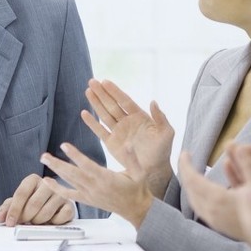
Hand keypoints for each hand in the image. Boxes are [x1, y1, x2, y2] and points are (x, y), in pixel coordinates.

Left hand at [0, 173, 74, 225]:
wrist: (54, 204)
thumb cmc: (33, 201)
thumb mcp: (18, 202)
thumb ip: (7, 208)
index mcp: (33, 179)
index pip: (21, 194)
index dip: (14, 210)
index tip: (9, 222)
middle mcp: (48, 183)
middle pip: (33, 204)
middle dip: (25, 218)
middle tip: (23, 223)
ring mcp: (61, 193)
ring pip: (45, 213)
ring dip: (37, 222)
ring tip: (36, 220)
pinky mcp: (70, 205)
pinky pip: (59, 218)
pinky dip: (52, 223)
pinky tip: (50, 220)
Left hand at [40, 142, 153, 227]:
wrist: (136, 209)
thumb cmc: (137, 189)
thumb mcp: (139, 172)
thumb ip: (131, 158)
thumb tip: (128, 143)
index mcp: (107, 178)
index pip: (87, 165)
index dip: (75, 155)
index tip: (64, 146)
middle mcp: (95, 187)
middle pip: (73, 174)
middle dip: (58, 164)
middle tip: (44, 155)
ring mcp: (90, 194)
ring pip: (69, 181)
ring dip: (56, 171)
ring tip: (45, 160)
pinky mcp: (88, 200)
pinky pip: (70, 194)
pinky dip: (58, 189)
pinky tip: (48, 182)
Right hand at [82, 79, 173, 194]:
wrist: (154, 169)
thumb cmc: (162, 150)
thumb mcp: (166, 133)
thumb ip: (161, 117)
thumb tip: (153, 101)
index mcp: (139, 117)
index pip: (125, 101)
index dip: (115, 91)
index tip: (105, 81)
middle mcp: (127, 121)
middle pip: (112, 104)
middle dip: (102, 93)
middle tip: (92, 81)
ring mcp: (118, 131)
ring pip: (104, 114)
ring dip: (96, 103)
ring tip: (88, 91)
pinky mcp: (111, 143)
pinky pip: (100, 131)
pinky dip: (92, 123)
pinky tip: (84, 113)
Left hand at [177, 151, 250, 240]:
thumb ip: (245, 163)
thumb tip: (232, 143)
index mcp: (217, 199)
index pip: (193, 179)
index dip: (186, 165)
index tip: (184, 152)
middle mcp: (211, 211)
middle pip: (190, 189)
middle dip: (186, 173)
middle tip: (186, 159)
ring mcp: (213, 220)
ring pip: (194, 200)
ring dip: (191, 186)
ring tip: (192, 173)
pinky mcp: (218, 226)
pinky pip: (200, 208)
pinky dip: (197, 196)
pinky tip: (202, 191)